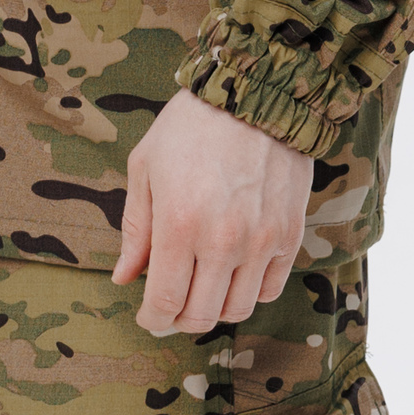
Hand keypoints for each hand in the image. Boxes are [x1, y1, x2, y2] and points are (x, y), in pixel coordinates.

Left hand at [114, 86, 313, 333]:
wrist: (257, 94)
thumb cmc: (191, 126)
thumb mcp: (146, 168)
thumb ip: (136, 229)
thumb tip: (124, 278)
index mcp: (179, 225)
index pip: (165, 302)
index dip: (152, 319)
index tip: (147, 316)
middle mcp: (223, 241)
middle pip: (201, 315)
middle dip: (179, 320)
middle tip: (171, 308)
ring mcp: (261, 241)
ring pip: (238, 309)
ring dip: (215, 309)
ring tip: (203, 290)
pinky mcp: (289, 235)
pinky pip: (270, 289)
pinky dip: (249, 292)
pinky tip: (234, 274)